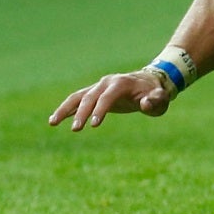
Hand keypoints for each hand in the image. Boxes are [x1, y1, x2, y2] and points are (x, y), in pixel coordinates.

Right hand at [49, 68, 172, 129]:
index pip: (107, 97)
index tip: (93, 125)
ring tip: (52, 123)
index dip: (100, 110)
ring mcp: (98, 87)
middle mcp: (106, 82)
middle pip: (90, 97)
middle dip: (82, 113)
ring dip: (65, 109)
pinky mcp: (93, 93)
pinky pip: (77, 100)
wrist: (148, 82)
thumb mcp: (161, 98)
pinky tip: (54, 120)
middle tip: (76, 130)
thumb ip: (155, 101)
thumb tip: (146, 104)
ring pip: (78, 97)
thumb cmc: (155, 93)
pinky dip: (66, 109)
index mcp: (121, 83)